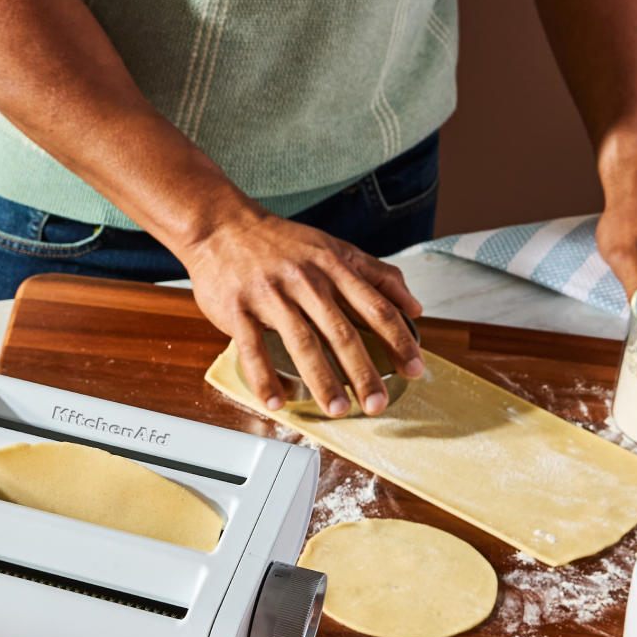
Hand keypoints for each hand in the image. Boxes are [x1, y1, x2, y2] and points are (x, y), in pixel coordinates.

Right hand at [180, 207, 425, 417]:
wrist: (222, 227)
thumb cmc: (280, 242)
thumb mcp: (334, 248)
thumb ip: (376, 275)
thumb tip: (414, 306)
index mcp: (333, 267)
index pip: (376, 307)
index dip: (399, 340)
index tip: (413, 368)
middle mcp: (306, 282)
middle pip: (342, 333)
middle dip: (363, 373)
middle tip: (377, 404)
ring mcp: (271, 296)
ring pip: (302, 343)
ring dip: (322, 381)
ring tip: (337, 409)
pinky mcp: (239, 310)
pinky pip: (253, 349)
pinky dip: (264, 378)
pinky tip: (276, 401)